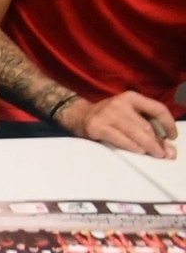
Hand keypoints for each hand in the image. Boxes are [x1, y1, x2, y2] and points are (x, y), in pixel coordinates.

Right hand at [57, 91, 177, 158]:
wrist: (78, 115)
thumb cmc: (108, 116)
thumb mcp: (127, 112)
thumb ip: (145, 124)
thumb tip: (166, 145)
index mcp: (131, 97)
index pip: (157, 109)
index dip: (169, 124)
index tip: (173, 137)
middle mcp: (120, 103)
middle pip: (147, 126)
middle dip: (158, 142)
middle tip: (165, 154)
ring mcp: (108, 115)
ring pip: (136, 134)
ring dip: (149, 147)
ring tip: (156, 155)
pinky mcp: (97, 127)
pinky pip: (120, 140)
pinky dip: (132, 147)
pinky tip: (139, 151)